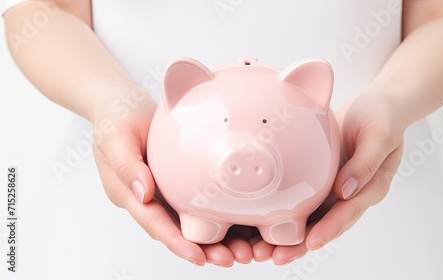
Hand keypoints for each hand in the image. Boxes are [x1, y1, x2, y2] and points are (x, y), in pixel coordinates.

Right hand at [91, 89, 253, 266]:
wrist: (122, 103)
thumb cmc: (116, 117)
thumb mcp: (116, 136)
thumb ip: (127, 164)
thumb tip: (143, 191)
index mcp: (128, 192)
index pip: (153, 222)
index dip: (175, 242)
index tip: (197, 257)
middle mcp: (146, 197)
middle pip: (175, 230)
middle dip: (202, 248)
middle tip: (230, 258)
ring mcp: (161, 191)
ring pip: (188, 222)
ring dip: (213, 238)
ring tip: (241, 249)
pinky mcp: (175, 183)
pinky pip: (195, 204)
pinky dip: (216, 217)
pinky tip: (239, 223)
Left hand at [250, 89, 405, 263]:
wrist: (372, 107)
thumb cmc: (380, 117)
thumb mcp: (378, 135)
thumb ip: (365, 162)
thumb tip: (347, 190)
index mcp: (369, 187)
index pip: (348, 212)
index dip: (330, 229)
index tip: (312, 242)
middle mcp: (349, 194)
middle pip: (325, 225)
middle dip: (301, 244)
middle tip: (277, 257)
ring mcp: (333, 189)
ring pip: (310, 219)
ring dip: (288, 237)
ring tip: (262, 251)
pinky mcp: (320, 181)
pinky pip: (301, 202)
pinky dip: (283, 215)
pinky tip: (262, 225)